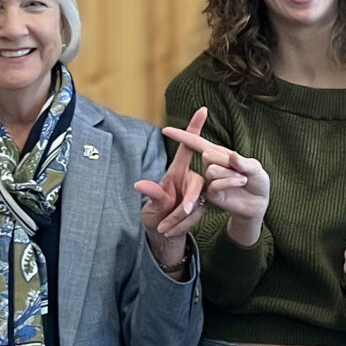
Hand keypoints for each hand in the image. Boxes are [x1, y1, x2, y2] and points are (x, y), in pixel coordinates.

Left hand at [136, 113, 207, 272]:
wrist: (164, 235)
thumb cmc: (155, 214)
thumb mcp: (151, 206)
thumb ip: (153, 195)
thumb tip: (140, 185)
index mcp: (177, 172)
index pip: (186, 148)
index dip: (194, 129)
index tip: (202, 110)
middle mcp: (190, 180)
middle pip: (196, 186)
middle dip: (184, 205)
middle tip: (168, 221)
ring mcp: (199, 193)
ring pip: (196, 205)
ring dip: (177, 220)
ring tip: (162, 228)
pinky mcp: (204, 207)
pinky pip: (196, 217)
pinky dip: (181, 226)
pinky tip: (169, 231)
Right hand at [165, 107, 270, 245]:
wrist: (258, 204)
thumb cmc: (257, 182)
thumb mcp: (256, 169)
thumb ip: (245, 162)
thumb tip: (233, 155)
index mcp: (218, 154)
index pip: (197, 142)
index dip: (183, 136)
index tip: (165, 130)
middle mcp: (211, 165)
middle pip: (208, 154)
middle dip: (227, 161)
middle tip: (242, 170)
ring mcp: (209, 180)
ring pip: (212, 169)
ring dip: (231, 174)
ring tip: (243, 179)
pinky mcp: (211, 194)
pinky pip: (216, 183)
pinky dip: (230, 181)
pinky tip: (241, 182)